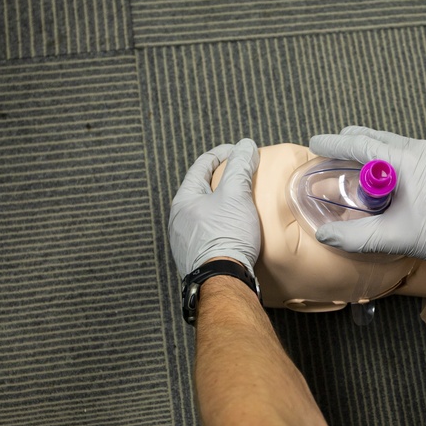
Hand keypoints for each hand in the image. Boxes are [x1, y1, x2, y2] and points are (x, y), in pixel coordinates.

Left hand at [168, 139, 260, 277]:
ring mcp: (185, 240)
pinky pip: (208, 232)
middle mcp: (179, 219)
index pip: (202, 166)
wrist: (223, 280)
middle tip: (241, 174)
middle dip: (222, 179)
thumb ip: (240, 167)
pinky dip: (221, 223)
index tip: (239, 151)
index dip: (222, 153)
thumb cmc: (226, 236)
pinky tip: (234, 228)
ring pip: (204, 212)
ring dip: (221, 203)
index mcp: (184, 200)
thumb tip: (245, 146)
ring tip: (240, 201)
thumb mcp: (236, 194)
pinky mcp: (196, 257)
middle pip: (201, 189)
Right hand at [309, 127, 425, 264]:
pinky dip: (406, 162)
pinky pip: (423, 155)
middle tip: (337, 149)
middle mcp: (423, 149)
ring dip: (382, 155)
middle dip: (356, 143)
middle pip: (380, 139)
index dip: (336, 143)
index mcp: (405, 161)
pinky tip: (402, 178)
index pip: (361, 144)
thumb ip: (354, 236)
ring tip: (368, 168)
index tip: (317, 142)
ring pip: (402, 146)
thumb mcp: (392, 236)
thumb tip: (325, 234)